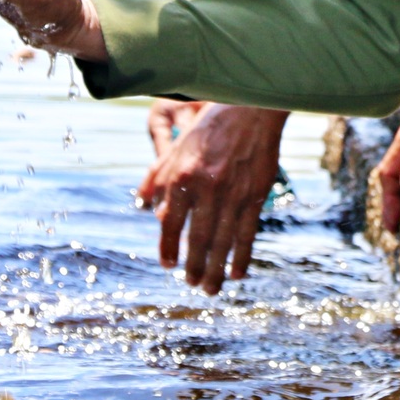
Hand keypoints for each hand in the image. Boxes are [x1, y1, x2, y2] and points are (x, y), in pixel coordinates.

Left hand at [136, 104, 289, 293]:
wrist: (250, 110)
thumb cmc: (209, 128)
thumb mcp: (176, 147)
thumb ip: (158, 177)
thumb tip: (144, 207)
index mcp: (184, 176)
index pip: (171, 222)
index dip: (168, 247)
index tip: (167, 265)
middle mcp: (208, 188)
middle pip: (198, 239)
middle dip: (194, 267)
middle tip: (191, 284)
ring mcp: (234, 193)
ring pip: (223, 242)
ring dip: (215, 270)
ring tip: (210, 288)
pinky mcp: (256, 195)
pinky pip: (248, 234)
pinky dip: (242, 256)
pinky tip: (237, 273)